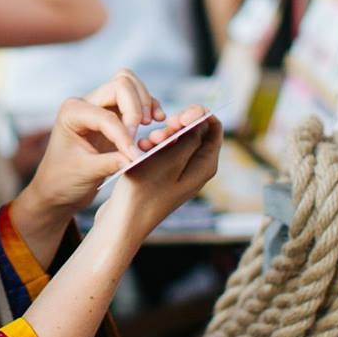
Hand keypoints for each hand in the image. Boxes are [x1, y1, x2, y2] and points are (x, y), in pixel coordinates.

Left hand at [24, 70, 165, 220]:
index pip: (106, 116)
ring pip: (129, 84)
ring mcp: (100, 106)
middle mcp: (85, 103)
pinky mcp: (113, 114)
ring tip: (152, 123)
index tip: (134, 157)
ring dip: (144, 101)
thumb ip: (110, 163)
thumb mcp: (85, 173)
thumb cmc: (63, 180)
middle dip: (136, 108)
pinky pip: (135, 97)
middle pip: (121, 85)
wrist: (57, 189)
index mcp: (72, 112)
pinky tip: (156, 120)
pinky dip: (147, 105)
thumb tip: (136, 157)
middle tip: (142, 131)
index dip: (123, 135)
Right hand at [94, 111, 221, 244]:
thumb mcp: (171, 160)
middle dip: (176, 126)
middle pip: (195, 131)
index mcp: (206, 165)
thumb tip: (202, 121)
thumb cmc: (146, 192)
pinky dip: (153, 146)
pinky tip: (140, 149)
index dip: (198, 115)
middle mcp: (197, 168)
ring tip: (146, 143)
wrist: (124, 221)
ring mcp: (181, 172)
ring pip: (177, 140)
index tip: (178, 117)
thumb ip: (190, 138)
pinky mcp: (165, 175)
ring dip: (161, 136)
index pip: (213, 127)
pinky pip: (164, 152)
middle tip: (159, 133)